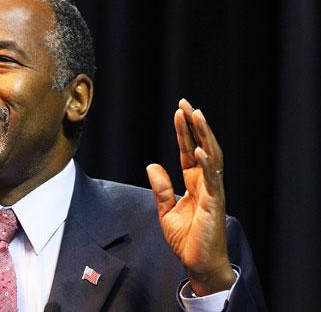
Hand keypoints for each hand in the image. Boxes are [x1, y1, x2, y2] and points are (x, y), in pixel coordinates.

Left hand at [146, 99, 235, 295]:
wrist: (198, 264)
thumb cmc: (187, 241)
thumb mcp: (166, 211)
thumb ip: (161, 189)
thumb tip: (152, 164)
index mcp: (194, 184)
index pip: (188, 151)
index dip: (183, 132)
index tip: (178, 111)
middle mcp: (206, 184)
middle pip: (202, 147)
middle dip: (194, 125)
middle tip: (186, 103)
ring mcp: (212, 192)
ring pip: (211, 158)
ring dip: (204, 136)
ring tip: (197, 115)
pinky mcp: (215, 205)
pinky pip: (212, 181)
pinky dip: (207, 165)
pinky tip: (200, 150)